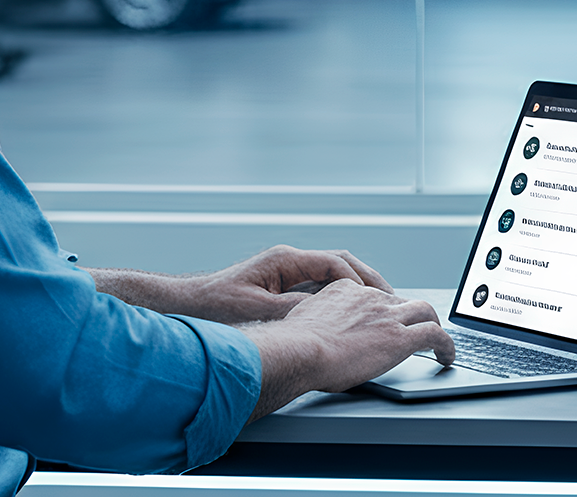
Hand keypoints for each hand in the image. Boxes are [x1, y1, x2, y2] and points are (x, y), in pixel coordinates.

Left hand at [186, 245, 392, 322]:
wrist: (187, 308)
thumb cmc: (214, 308)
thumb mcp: (258, 311)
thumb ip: (294, 311)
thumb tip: (327, 316)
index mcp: (285, 260)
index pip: (334, 263)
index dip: (359, 282)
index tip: (376, 300)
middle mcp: (289, 262)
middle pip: (339, 264)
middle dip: (366, 281)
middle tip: (389, 300)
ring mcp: (287, 273)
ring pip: (332, 275)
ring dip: (355, 289)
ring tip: (378, 306)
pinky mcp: (282, 287)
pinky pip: (320, 288)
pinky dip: (339, 298)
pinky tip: (350, 314)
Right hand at [243, 281, 454, 418]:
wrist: (300, 349)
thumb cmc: (292, 344)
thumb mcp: (300, 320)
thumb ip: (312, 322)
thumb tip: (306, 335)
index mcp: (345, 291)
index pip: (373, 295)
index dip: (382, 309)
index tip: (382, 321)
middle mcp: (370, 298)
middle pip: (401, 300)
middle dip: (409, 314)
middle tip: (413, 328)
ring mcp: (387, 316)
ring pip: (424, 311)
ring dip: (432, 325)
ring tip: (437, 341)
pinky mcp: (400, 337)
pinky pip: (434, 335)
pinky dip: (446, 345)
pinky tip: (447, 357)